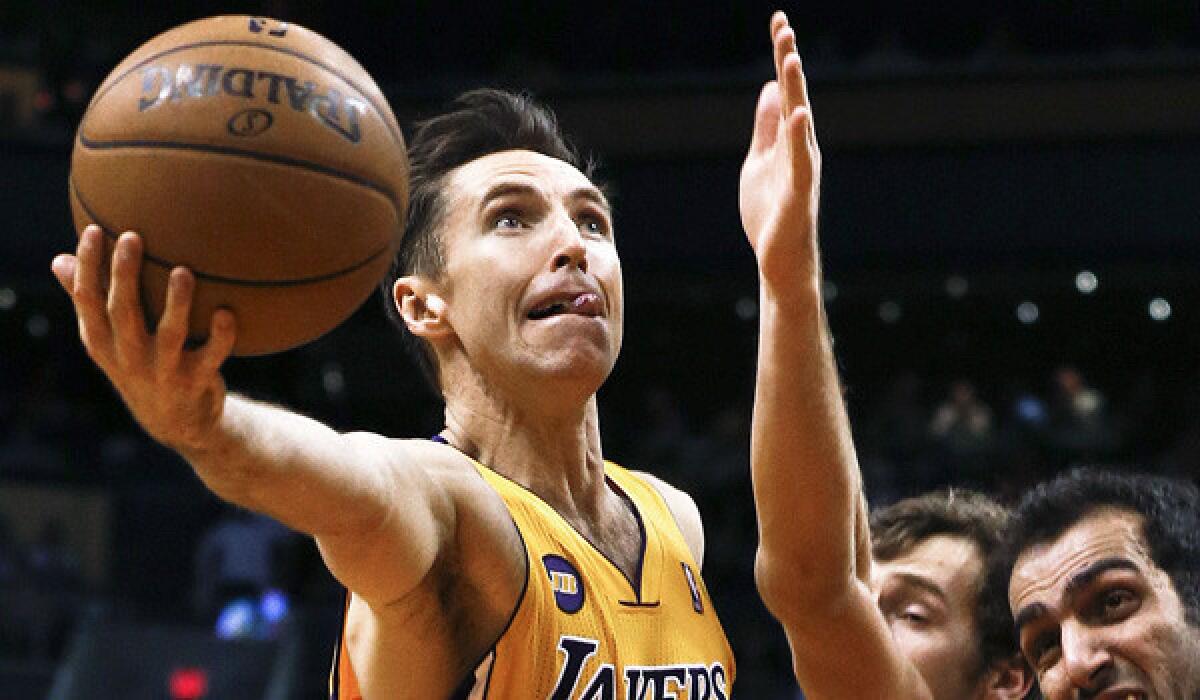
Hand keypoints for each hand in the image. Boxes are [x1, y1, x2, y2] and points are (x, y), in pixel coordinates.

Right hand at [51, 225, 236, 450]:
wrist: (178, 423)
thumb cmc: (141, 364)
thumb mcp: (108, 340)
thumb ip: (87, 301)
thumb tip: (59, 260)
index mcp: (103, 343)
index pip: (87, 301)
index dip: (89, 265)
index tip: (96, 230)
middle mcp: (129, 357)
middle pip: (122, 312)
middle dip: (124, 274)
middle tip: (132, 236)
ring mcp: (164, 370)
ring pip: (169, 334)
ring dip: (177, 303)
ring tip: (183, 271)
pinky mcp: (196, 380)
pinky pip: (212, 356)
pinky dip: (221, 335)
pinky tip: (227, 311)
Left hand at [739, 11, 821, 289]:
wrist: (780, 261)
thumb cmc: (771, 214)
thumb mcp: (759, 162)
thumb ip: (767, 127)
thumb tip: (772, 88)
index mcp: (790, 140)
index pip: (786, 90)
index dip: (781, 56)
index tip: (778, 21)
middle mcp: (801, 149)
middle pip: (795, 97)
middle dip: (789, 62)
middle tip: (783, 26)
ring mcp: (803, 170)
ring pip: (800, 123)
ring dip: (797, 90)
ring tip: (791, 57)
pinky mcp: (799, 194)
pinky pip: (800, 162)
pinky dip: (798, 137)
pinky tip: (798, 113)